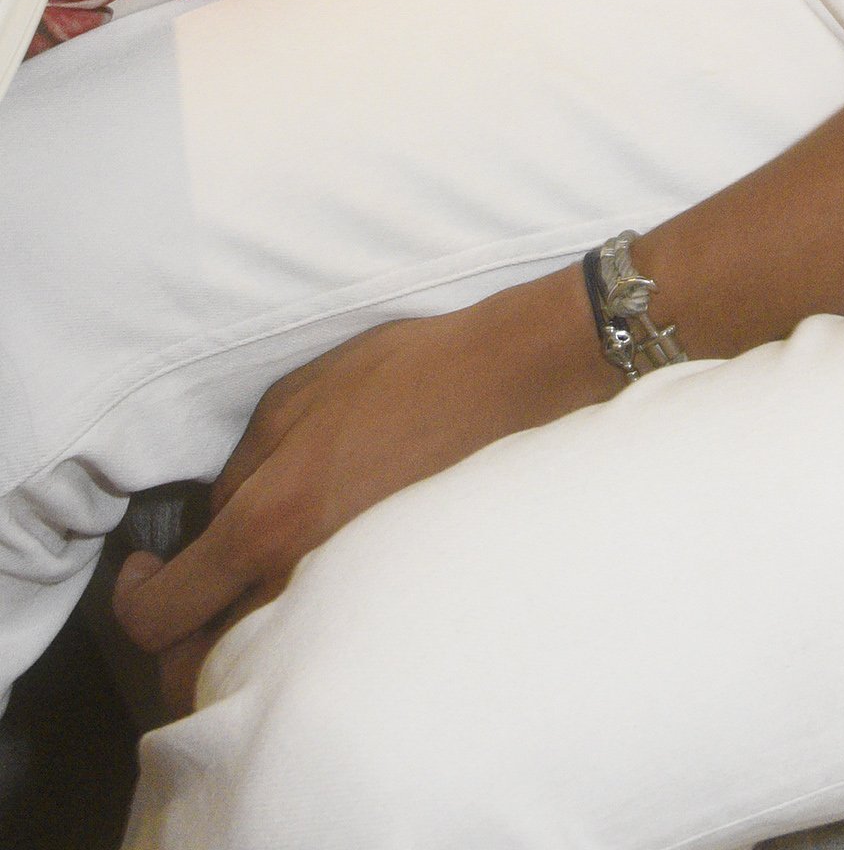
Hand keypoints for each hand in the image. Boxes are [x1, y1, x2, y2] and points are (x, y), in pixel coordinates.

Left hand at [111, 272, 602, 715]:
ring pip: (263, 662)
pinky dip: (299, 626)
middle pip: (200, 671)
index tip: (145, 569)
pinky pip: (321, 638)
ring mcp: (350, 600)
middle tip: (188, 593)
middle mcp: (301, 578)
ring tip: (248, 589)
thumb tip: (217, 522)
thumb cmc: (404, 374)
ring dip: (238, 638)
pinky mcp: (389, 600)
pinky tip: (310, 578)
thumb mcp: (294, 397)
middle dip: (178, 641)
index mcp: (267, 524)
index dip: (134, 598)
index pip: (160, 614)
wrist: (506, 383)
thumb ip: (239, 469)